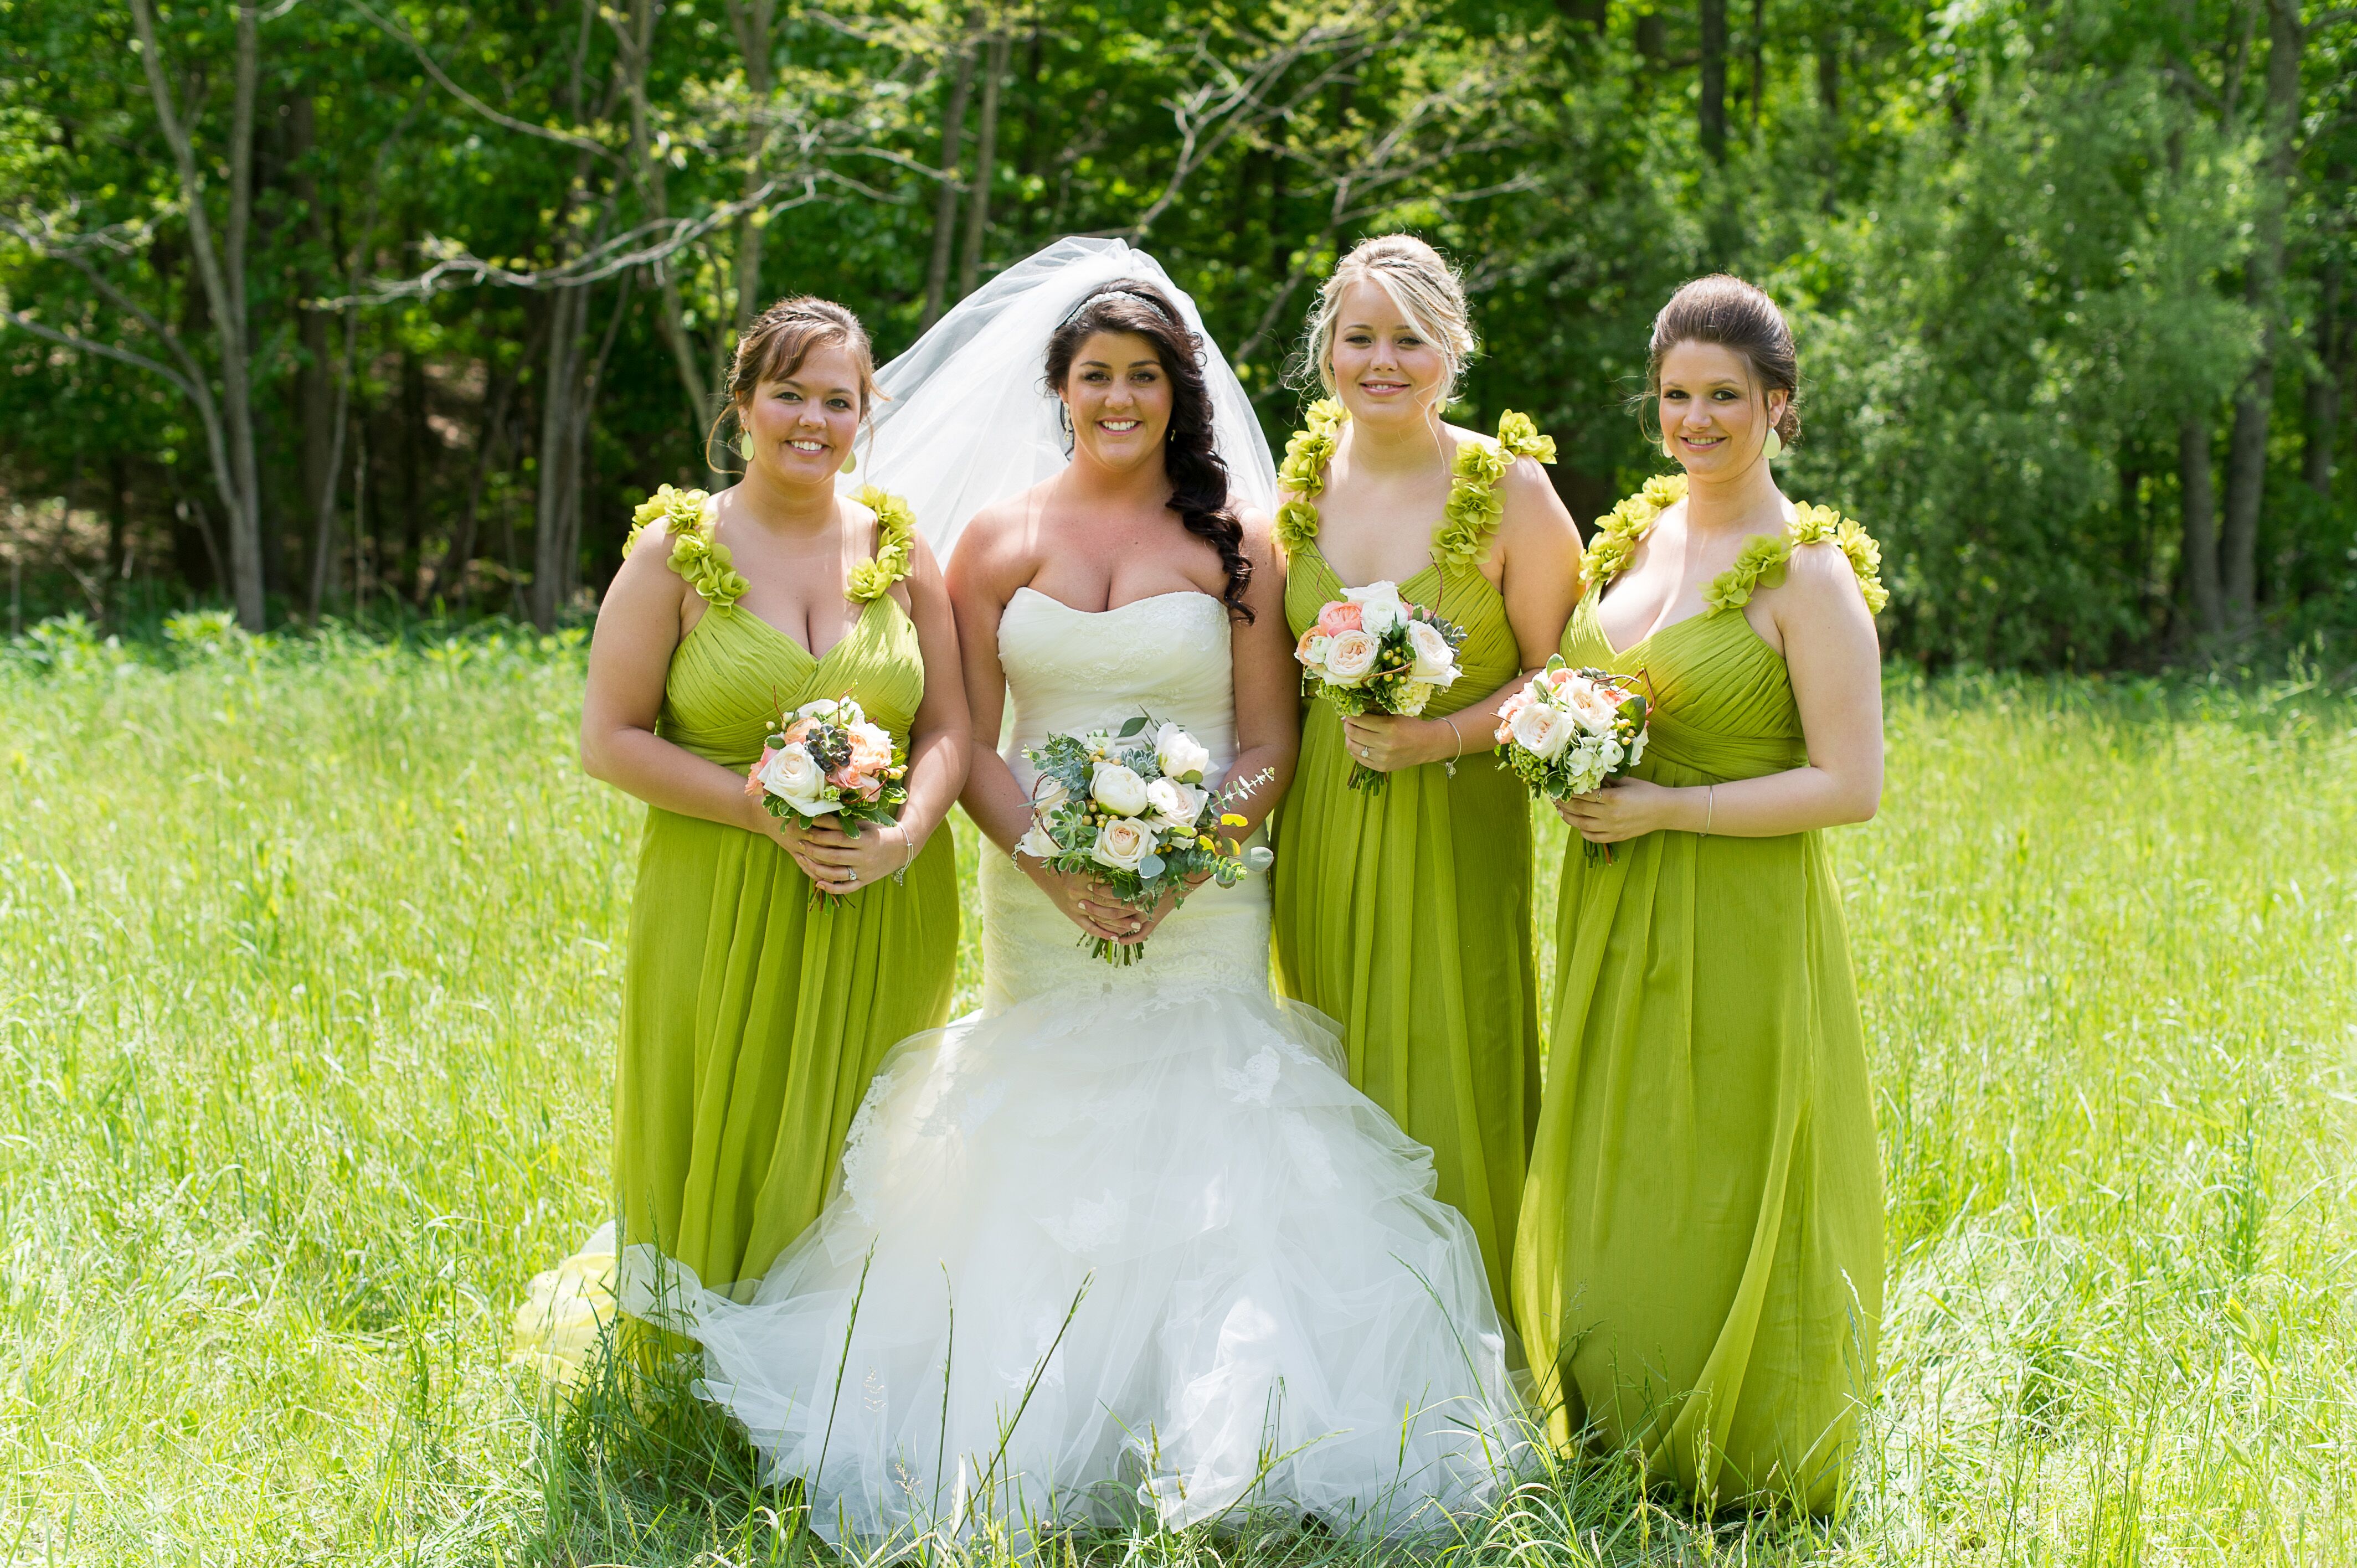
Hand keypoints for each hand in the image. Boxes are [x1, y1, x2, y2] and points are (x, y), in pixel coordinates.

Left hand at [762, 807, 913, 896]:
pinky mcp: (865, 881)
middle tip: (800, 843)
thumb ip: (844, 822)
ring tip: (803, 860)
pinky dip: (831, 888)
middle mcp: (865, 858)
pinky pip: (846, 888)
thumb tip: (818, 815)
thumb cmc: (879, 831)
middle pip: (834, 856)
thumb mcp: (864, 823)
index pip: (838, 838)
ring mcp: (865, 872)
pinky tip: (818, 883)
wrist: (901, 847)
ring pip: (836, 874)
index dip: (820, 835)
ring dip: (817, 868)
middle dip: (814, 850)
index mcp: (866, 841)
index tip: (806, 829)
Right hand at [1022, 858, 1145, 943]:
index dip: (1128, 890)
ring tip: (1138, 925)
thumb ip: (1102, 865)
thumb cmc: (1069, 866)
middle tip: (1145, 910)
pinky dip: (1103, 933)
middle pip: (1110, 903)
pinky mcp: (1073, 916)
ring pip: (1103, 917)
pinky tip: (1116, 938)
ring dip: (1121, 923)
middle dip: (1129, 908)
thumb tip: (1127, 867)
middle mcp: (1079, 892)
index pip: (1111, 885)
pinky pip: (1090, 928)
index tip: (1144, 892)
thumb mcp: (1085, 862)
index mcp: (1084, 876)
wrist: (1047, 875)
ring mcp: (1076, 906)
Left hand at [1340, 712, 1450, 773]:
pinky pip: (1360, 759)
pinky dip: (1355, 750)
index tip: (1349, 713)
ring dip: (1349, 738)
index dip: (1351, 715)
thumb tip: (1351, 715)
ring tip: (1352, 733)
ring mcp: (1383, 758)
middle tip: (1348, 722)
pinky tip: (1358, 744)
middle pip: (1353, 733)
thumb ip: (1376, 713)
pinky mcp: (1382, 767)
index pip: (1360, 720)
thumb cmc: (1411, 726)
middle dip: (1347, 726)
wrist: (1428, 744)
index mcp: (1389, 727)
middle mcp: (1385, 744)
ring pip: (1353, 747)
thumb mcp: (1396, 714)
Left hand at [1555, 776, 1676, 844]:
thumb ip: (1606, 781)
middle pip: (1579, 810)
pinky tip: (1578, 825)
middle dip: (1564, 804)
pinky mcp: (1617, 837)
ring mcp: (1613, 828)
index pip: (1583, 794)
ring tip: (1561, 811)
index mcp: (1613, 797)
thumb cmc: (1646, 791)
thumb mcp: (1625, 781)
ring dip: (1568, 818)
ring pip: (1582, 825)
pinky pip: (1593, 837)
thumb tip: (1586, 776)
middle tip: (1555, 798)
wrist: (1665, 810)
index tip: (1560, 787)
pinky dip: (1582, 831)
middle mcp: (1611, 814)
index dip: (1569, 791)